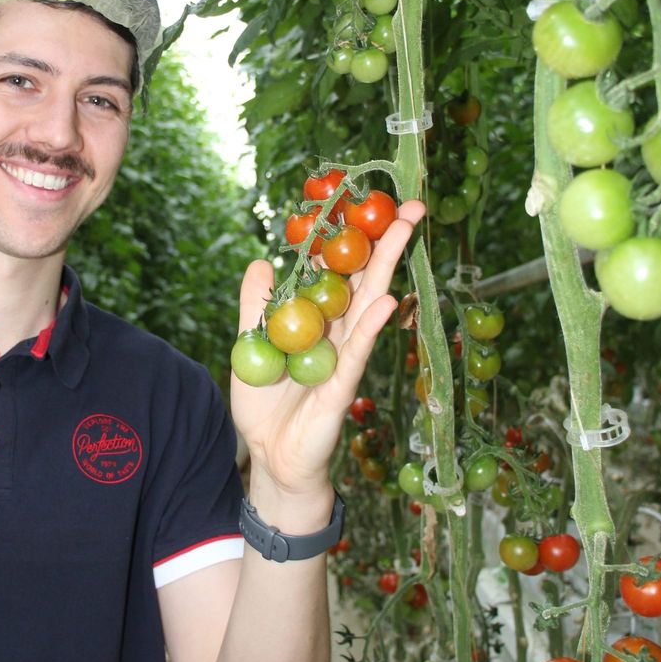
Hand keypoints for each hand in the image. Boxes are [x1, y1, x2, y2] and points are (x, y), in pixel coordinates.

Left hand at [231, 200, 425, 497]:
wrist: (271, 457)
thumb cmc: (264, 406)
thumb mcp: (249, 347)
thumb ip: (255, 308)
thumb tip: (260, 261)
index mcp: (314, 323)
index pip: (335, 273)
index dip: (348, 241)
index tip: (364, 204)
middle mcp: (335, 334)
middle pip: (363, 281)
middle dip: (385, 243)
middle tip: (411, 205)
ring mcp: (343, 358)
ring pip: (369, 307)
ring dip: (388, 269)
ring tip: (406, 231)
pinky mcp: (343, 387)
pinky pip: (359, 352)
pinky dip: (371, 327)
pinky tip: (388, 301)